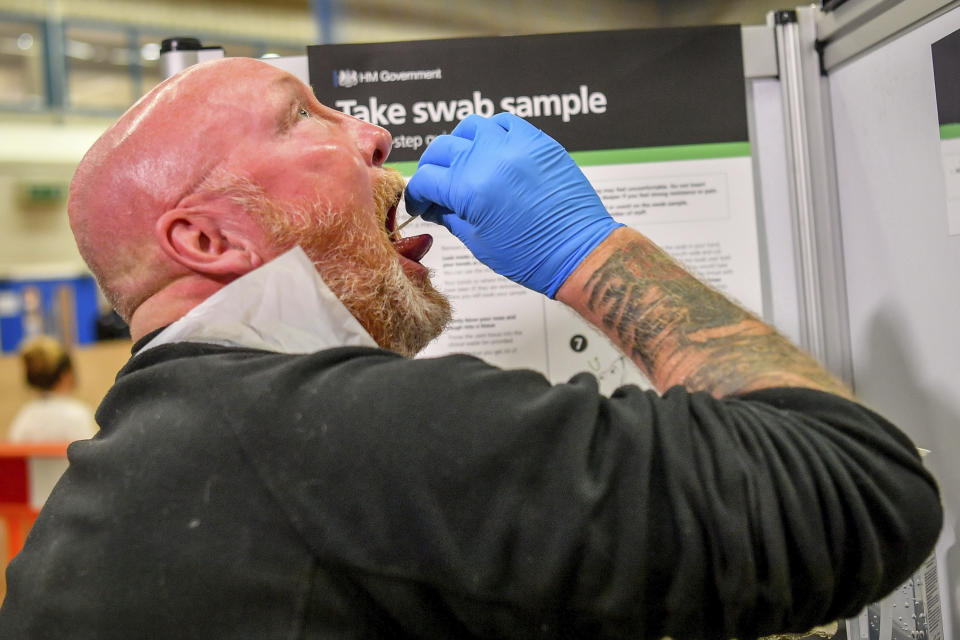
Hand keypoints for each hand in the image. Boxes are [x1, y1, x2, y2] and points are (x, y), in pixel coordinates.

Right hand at [404, 113, 622, 296]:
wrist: (577, 252)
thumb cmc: (532, 256)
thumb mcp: (478, 242)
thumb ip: (450, 217)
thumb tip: (435, 206)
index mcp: (468, 188)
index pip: (426, 179)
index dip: (417, 195)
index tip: (421, 204)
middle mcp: (488, 159)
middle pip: (441, 149)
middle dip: (433, 169)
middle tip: (437, 186)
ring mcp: (514, 145)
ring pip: (470, 127)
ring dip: (460, 144)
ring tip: (464, 163)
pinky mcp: (537, 141)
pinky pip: (505, 123)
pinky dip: (492, 133)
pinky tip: (492, 151)